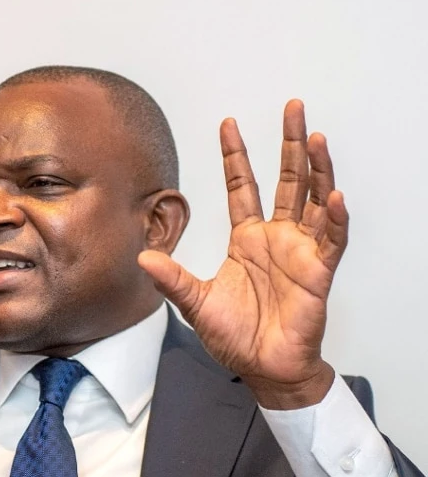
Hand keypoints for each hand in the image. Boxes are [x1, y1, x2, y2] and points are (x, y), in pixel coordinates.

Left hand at [138, 100, 347, 409]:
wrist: (262, 368)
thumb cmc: (236, 337)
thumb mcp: (195, 303)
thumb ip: (172, 279)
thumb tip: (143, 257)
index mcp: (246, 240)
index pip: (241, 187)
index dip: (236, 156)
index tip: (229, 124)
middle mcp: (276, 238)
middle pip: (286, 181)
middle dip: (289, 144)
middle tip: (293, 108)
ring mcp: (300, 252)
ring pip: (313, 200)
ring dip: (317, 169)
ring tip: (316, 137)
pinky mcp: (318, 273)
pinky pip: (331, 240)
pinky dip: (334, 218)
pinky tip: (333, 197)